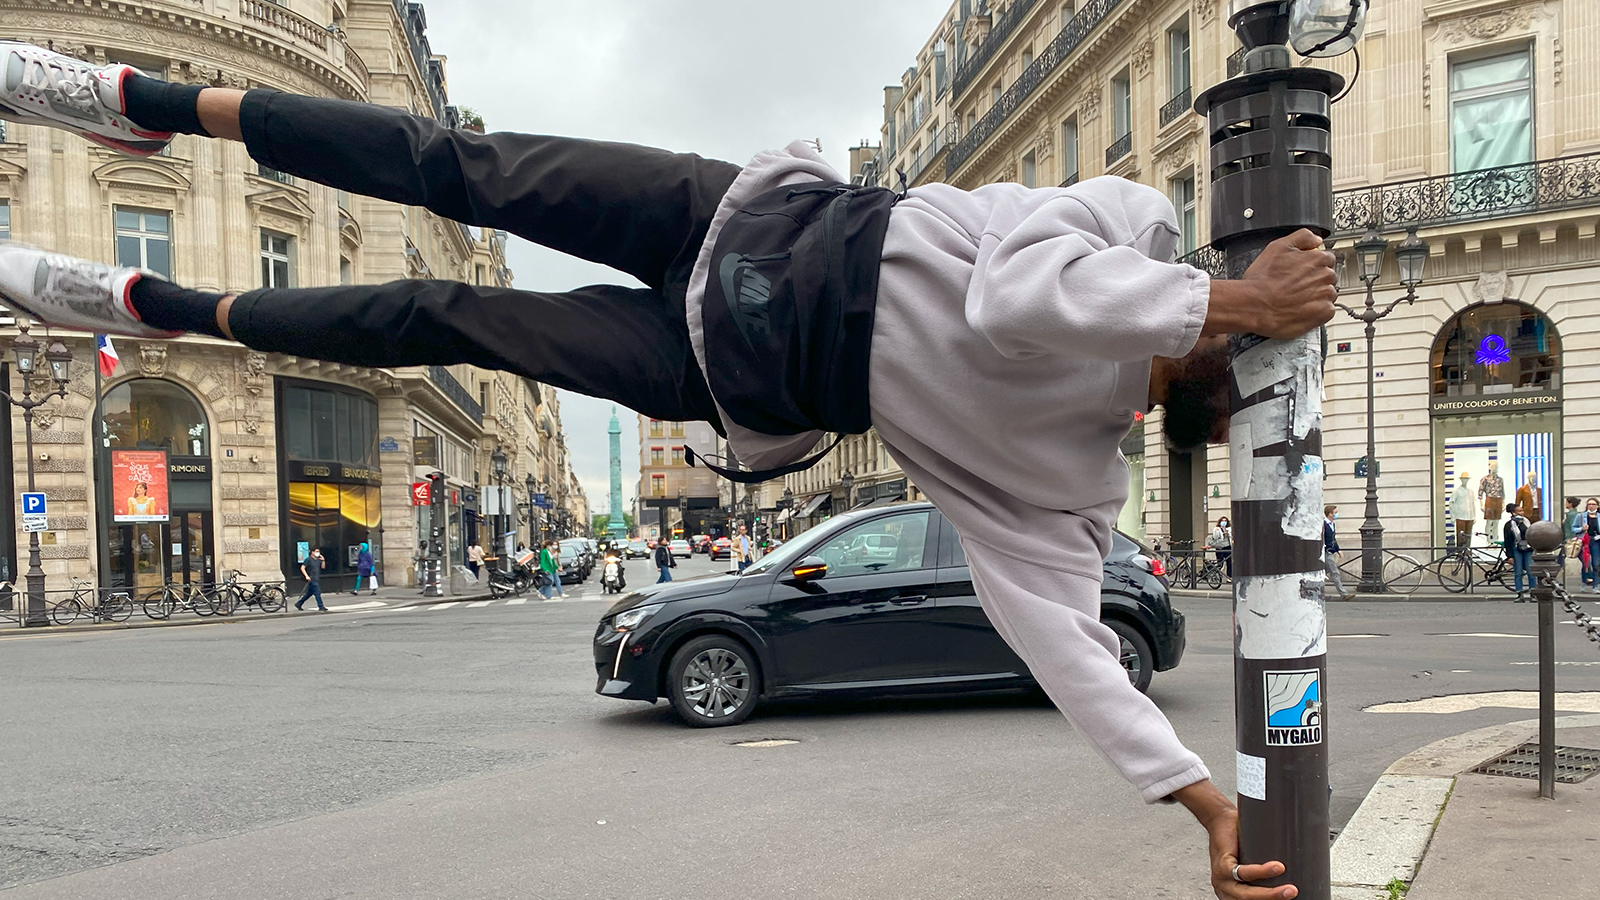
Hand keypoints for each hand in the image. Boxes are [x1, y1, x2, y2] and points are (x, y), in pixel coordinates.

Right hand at [1203, 229, 1335, 338]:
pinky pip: (1327, 310)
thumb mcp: (1277, 247)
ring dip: (1317, 295)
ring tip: (1297, 298)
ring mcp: (1325, 295)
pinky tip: (1301, 308)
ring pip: (1328, 293)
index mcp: (1317, 258)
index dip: (1313, 265)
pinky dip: (1317, 310)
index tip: (1303, 271)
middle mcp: (1325, 276)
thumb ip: (1302, 237)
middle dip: (1315, 280)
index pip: (1327, 258)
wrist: (1255, 305)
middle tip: (1296, 286)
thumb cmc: (1263, 279)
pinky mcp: (1323, 313)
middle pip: (1328, 276)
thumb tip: (1316, 240)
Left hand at [1203, 807, 1297, 899]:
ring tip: (1290, 888)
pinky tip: (1276, 868)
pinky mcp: (1222, 865)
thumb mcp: (1251, 865)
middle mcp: (1226, 891)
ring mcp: (1222, 879)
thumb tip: (1294, 877)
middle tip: (1293, 894)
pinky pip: (1242, 873)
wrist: (1220, 819)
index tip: (1292, 897)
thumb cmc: (1237, 843)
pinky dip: (1261, 872)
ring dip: (1271, 893)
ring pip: (1247, 894)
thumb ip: (1264, 876)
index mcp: (1234, 895)